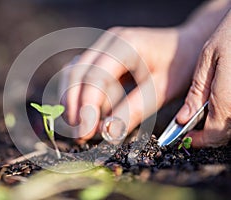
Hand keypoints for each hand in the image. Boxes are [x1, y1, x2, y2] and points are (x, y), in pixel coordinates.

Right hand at [63, 26, 201, 142]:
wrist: (186, 45)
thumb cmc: (179, 66)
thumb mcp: (162, 90)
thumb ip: (134, 110)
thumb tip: (109, 133)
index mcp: (125, 45)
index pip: (95, 77)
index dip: (87, 107)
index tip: (86, 133)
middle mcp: (109, 41)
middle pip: (76, 72)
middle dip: (74, 105)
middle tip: (80, 134)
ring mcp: (104, 46)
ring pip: (74, 73)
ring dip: (74, 101)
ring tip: (84, 126)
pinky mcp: (103, 56)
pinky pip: (84, 75)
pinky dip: (83, 95)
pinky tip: (93, 111)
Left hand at [176, 10, 230, 147]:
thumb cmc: (230, 35)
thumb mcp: (208, 60)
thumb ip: (196, 93)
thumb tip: (183, 119)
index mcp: (229, 100)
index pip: (214, 134)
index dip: (199, 140)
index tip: (188, 138)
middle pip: (226, 133)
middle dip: (208, 134)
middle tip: (192, 128)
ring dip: (219, 126)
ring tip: (204, 116)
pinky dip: (228, 115)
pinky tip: (219, 105)